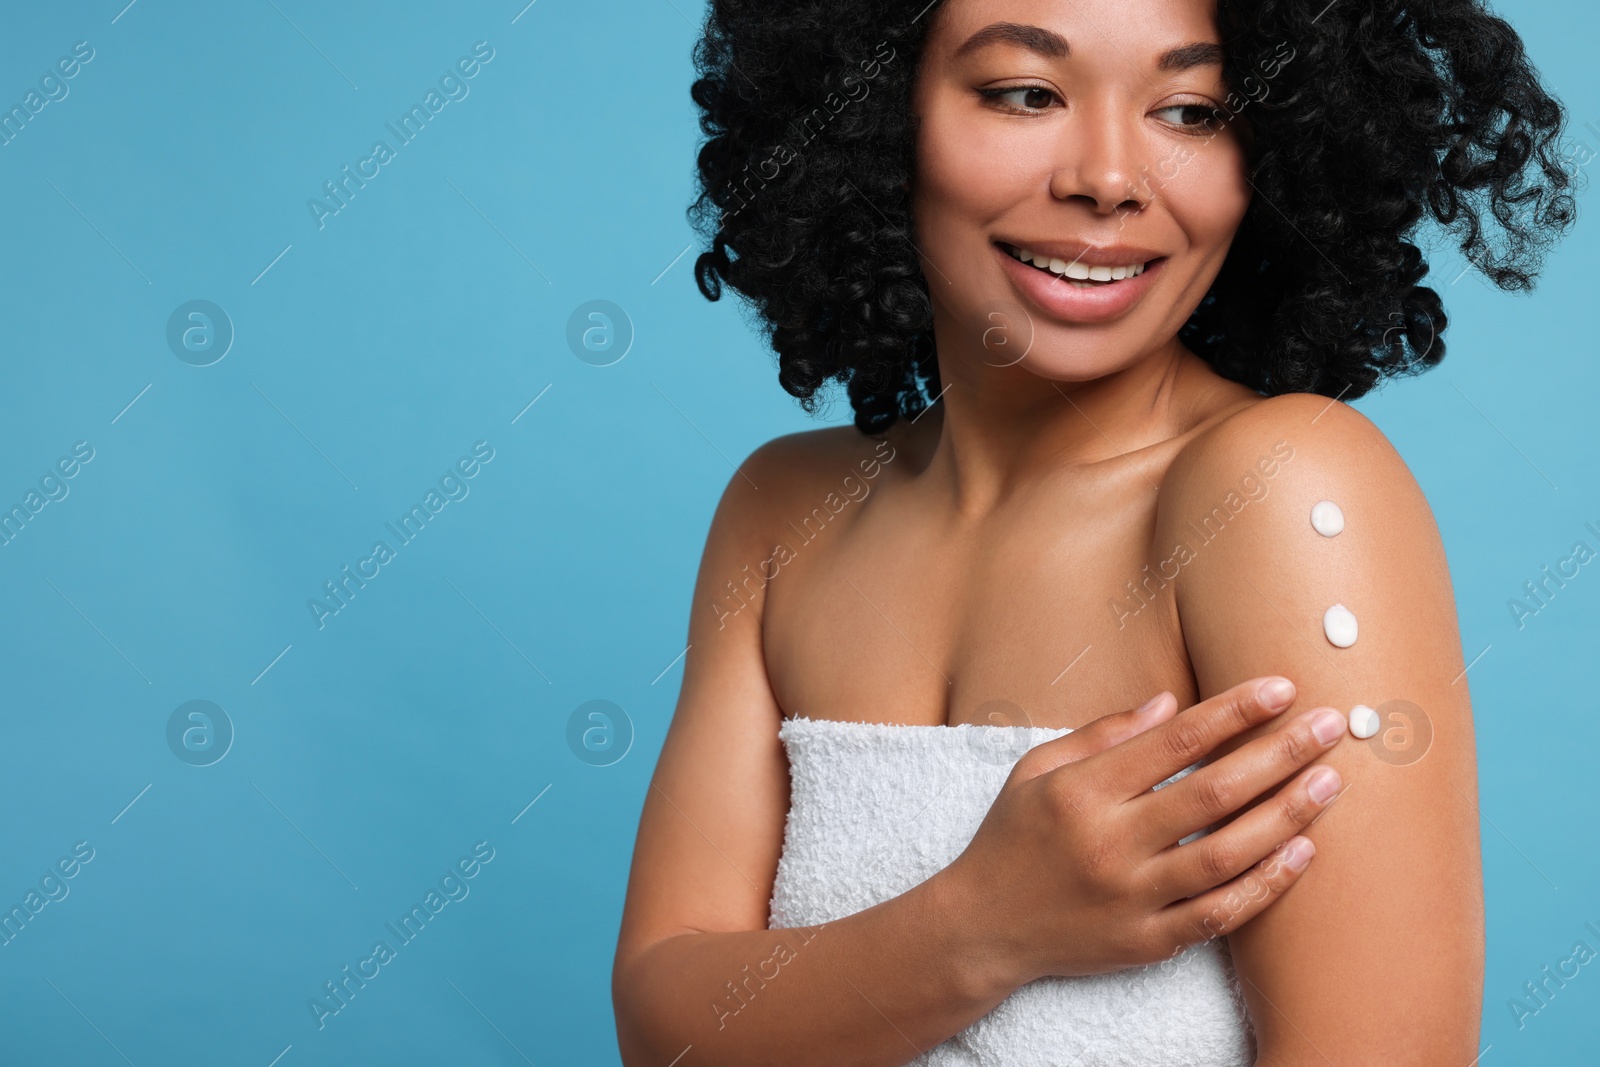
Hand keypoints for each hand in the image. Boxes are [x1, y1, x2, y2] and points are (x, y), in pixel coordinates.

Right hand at [939, 677, 1344, 982]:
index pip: (1173, 742)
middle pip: (1213, 793)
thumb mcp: (1037, 768)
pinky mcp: (1146, 942)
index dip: (1232, 712)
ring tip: (1331, 782)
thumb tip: (1171, 702)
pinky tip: (1303, 852)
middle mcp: (1110, 842)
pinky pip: (1220, 914)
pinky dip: (1266, 884)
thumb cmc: (1013, 837)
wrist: (981, 926)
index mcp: (1082, 791)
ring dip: (1287, 815)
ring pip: (1227, 854)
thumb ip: (1103, 734)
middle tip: (1332, 725)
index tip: (1281, 687)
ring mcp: (1132, 897)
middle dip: (1280, 754)